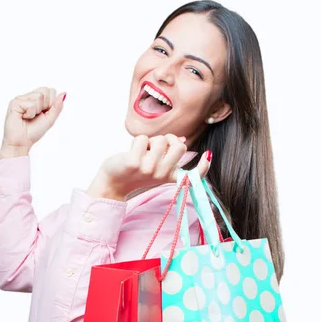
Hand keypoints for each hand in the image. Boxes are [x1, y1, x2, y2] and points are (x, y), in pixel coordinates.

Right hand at [0, 87, 65, 155]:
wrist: (21, 142)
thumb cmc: (34, 132)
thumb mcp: (50, 119)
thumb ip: (57, 106)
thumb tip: (64, 93)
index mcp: (37, 99)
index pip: (51, 91)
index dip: (51, 104)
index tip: (43, 114)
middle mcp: (29, 96)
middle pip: (46, 90)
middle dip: (45, 106)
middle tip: (36, 116)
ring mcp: (21, 98)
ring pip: (39, 96)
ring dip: (37, 111)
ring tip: (29, 117)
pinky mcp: (15, 102)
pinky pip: (31, 104)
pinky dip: (30, 114)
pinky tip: (23, 117)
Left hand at [87, 134, 211, 200]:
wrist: (113, 182)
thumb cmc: (135, 171)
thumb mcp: (155, 166)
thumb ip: (168, 154)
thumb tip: (180, 139)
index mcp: (170, 177)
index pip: (193, 175)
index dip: (204, 166)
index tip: (207, 155)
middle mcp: (162, 175)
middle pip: (178, 146)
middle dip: (167, 139)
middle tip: (156, 146)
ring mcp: (148, 169)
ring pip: (160, 139)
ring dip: (150, 141)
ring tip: (141, 152)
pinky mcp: (134, 163)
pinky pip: (143, 139)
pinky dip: (137, 141)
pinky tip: (131, 153)